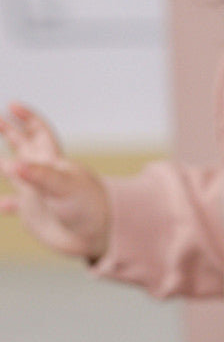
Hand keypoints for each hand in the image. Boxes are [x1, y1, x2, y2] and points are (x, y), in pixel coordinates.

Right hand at [0, 102, 110, 260]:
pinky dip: (4, 203)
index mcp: (53, 160)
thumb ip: (39, 176)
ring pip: (16, 172)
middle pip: (25, 145)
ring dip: (4, 164)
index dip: (27, 117)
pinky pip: (15, 205)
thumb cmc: (86, 207)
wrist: (96, 236)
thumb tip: (13, 165)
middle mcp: (42, 174)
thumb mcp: (64, 187)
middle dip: (11, 132)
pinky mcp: (33, 213)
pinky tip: (0, 206)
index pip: (38, 131)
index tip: (12, 105)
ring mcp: (37, 192)